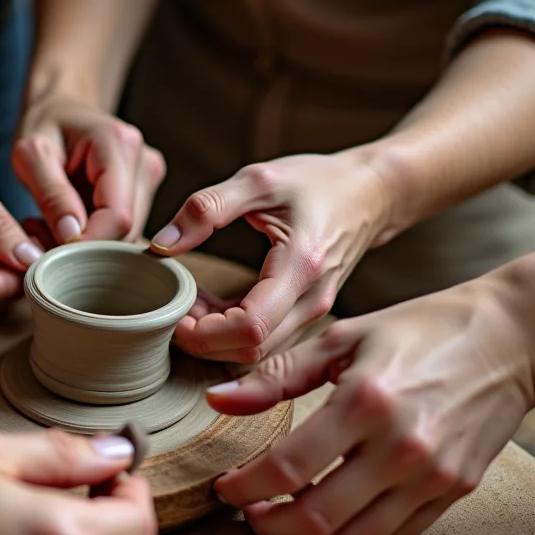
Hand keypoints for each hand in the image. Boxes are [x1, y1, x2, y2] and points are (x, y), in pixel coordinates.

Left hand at [13, 93, 165, 242]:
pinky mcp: (145, 191)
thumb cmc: (44, 126)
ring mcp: (148, 176)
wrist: (62, 107)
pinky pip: (124, 229)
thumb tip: (71, 235)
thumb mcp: (32, 155)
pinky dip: (95, 236)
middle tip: (42, 239)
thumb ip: (51, 194)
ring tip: (50, 227)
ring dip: (89, 243)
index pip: (117, 216)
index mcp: (118, 144)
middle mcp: (144, 160)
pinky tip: (69, 225)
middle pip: (126, 229)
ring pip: (127, 234)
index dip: (88, 244)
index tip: (51, 253)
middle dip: (86, 246)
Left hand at [148, 148, 395, 363]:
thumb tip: (161, 244)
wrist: (372, 193)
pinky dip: (229, 333)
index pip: (249, 327)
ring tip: (186, 304)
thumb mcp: (259, 180)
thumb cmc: (319, 182)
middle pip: (250, 351)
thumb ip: (208, 208)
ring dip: (214, 340)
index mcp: (302, 266)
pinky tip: (207, 306)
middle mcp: (312, 300)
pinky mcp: (306, 315)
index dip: (204, 332)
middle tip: (169, 310)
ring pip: (256, 353)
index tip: (173, 310)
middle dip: (202, 341)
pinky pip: (264, 340)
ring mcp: (313, 313)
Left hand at [208, 276, 534, 534]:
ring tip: (291, 512)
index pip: (288, 468)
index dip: (244, 487)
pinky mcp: (456, 490)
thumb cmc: (423, 330)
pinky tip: (341, 510)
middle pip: (317, 517)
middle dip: (269, 524)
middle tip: (250, 511)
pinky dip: (358, 534)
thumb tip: (219, 401)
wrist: (513, 338)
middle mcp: (401, 446)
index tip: (226, 487)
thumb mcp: (344, 338)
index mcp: (365, 401)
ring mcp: (432, 475)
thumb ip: (277, 375)